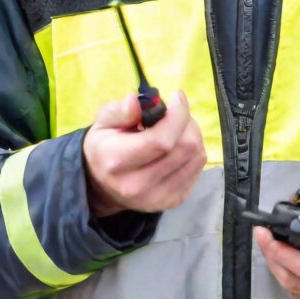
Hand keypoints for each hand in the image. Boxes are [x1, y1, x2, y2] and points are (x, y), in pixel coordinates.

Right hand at [82, 89, 205, 216]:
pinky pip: (198, 169)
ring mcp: (157, 198)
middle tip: (176, 112)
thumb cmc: (104, 146)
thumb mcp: (103, 122)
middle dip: (187, 122)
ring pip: (196, 157)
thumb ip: (120, 111)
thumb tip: (136, 101)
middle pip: (184, 148)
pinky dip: (194, 151)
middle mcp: (138, 185)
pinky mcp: (172, 201)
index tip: (177, 97)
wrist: (101, 184)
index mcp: (117, 161)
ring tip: (177, 128)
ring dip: (193, 135)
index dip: (177, 115)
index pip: (160, 140)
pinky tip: (178, 146)